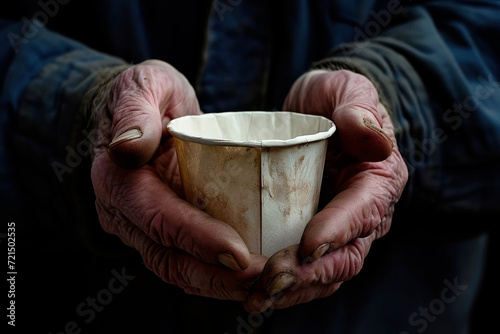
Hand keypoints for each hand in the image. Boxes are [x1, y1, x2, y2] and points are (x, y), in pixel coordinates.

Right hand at [91, 60, 265, 299]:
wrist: (146, 114)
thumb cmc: (149, 95)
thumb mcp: (144, 85)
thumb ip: (137, 110)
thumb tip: (129, 147)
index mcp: (118, 179)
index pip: (156, 217)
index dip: (197, 238)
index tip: (240, 253)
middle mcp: (126, 213)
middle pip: (168, 257)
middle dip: (215, 275)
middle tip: (263, 278)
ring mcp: (144, 227)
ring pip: (178, 269)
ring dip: (220, 284)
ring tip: (264, 284)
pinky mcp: (165, 231)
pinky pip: (189, 262)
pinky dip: (218, 276)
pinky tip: (252, 277)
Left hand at [244, 70, 407, 311]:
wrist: (320, 111)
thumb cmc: (334, 99)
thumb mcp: (347, 90)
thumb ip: (358, 108)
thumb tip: (374, 140)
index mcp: (378, 181)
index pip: (363, 212)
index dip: (337, 231)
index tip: (306, 244)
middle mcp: (363, 214)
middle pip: (344, 257)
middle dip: (309, 273)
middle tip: (271, 280)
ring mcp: (337, 229)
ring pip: (322, 272)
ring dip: (291, 289)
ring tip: (256, 296)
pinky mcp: (310, 233)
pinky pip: (301, 267)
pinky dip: (280, 283)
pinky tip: (251, 291)